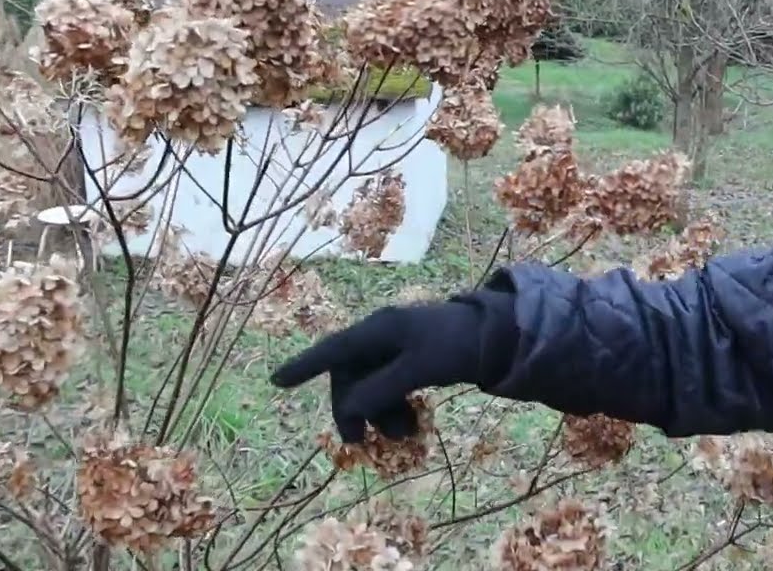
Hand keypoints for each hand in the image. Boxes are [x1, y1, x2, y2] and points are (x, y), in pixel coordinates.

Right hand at [269, 297, 492, 443]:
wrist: (495, 336)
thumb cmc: (454, 346)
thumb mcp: (416, 369)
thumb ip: (380, 389)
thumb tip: (348, 409)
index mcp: (378, 330)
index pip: (333, 350)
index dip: (304, 366)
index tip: (276, 381)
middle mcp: (380, 335)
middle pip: (350, 376)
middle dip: (355, 409)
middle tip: (362, 442)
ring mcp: (395, 346)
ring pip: (370, 385)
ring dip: (380, 413)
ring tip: (404, 436)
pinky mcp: (410, 358)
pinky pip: (389, 385)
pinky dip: (394, 406)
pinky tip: (411, 423)